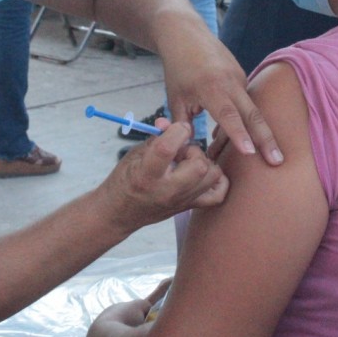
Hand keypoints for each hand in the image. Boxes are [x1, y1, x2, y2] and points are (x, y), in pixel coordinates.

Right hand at [100, 122, 228, 232]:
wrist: (119, 213)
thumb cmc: (124, 180)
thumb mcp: (134, 155)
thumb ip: (156, 138)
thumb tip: (169, 122)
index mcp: (146, 175)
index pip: (167, 148)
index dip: (177, 131)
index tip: (177, 128)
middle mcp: (167, 190)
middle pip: (199, 165)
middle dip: (194, 151)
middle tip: (181, 152)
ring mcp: (181, 201)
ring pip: (212, 176)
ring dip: (205, 163)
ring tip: (189, 164)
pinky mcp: (189, 207)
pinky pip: (218, 195)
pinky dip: (217, 181)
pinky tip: (204, 174)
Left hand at [161, 36, 282, 166]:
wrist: (186, 34)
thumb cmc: (178, 68)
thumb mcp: (174, 98)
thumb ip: (182, 125)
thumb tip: (189, 148)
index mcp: (210, 88)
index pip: (228, 115)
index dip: (238, 135)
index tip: (250, 152)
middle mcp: (230, 82)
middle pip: (252, 114)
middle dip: (266, 139)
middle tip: (278, 161)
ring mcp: (240, 78)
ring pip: (251, 111)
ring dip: (258, 133)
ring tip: (270, 156)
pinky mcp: (243, 76)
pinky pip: (246, 102)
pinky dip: (245, 119)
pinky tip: (241, 133)